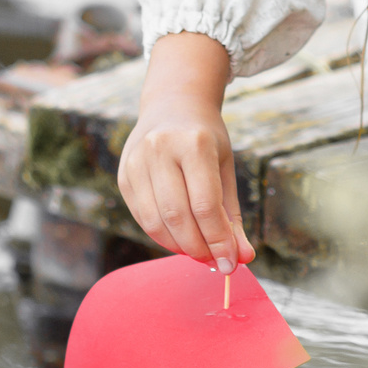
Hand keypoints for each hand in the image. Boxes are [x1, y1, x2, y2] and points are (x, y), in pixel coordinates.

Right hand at [116, 33, 252, 269]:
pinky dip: (162, 236)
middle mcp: (160, 149)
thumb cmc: (205, 140)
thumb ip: (232, 216)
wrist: (172, 105)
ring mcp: (136, 161)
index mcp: (193, 143)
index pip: (205, 205)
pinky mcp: (123, 175)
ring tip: (199, 251)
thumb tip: (244, 258)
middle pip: (178, 217)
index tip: (231, 263)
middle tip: (215, 262)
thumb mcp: (225, 170)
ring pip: (156, 222)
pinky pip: (142, 217)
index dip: (219, 240)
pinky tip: (179, 238)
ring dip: (179, 246)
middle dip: (199, 248)